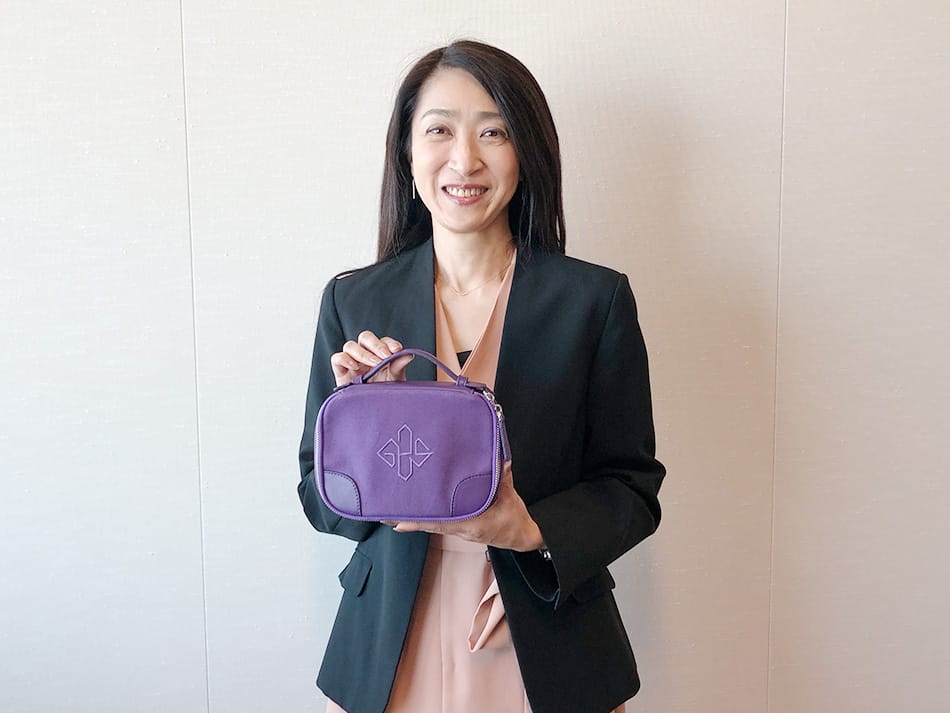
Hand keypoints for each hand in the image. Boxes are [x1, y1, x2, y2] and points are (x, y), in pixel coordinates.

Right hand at [330, 330, 413, 387]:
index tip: (397, 350)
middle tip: (385, 356)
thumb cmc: (384, 393)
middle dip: (376, 345)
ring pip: (350, 346)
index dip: (389, 343)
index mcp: (379, 354)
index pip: (383, 341)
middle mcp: (365, 354)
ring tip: (374, 364)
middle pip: (365, 337)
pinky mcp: (340, 371)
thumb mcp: (395, 379)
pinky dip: (344, 359)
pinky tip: (355, 367)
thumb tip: (408, 354)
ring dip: (363, 353)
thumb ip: (399, 365)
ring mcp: (351, 361)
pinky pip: (337, 358)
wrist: (374, 411)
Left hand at [387, 461, 544, 551]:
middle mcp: (461, 529)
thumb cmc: (514, 520)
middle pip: (429, 524)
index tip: (399, 520)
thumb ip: (502, 474)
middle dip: (408, 518)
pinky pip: (438, 522)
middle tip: (386, 509)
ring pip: (431, 524)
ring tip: (392, 510)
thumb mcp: (510, 495)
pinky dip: (424, 518)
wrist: (521, 537)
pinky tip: (410, 514)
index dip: (419, 521)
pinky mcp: (460, 527)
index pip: (440, 523)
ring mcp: (459, 530)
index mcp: (471, 523)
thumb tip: (499, 456)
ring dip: (413, 518)